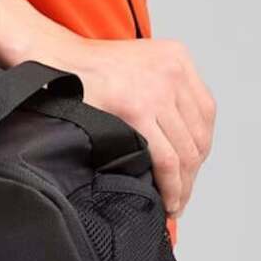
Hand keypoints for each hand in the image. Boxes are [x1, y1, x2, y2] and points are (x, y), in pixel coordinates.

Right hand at [24, 27, 216, 219]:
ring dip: (184, 185)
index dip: (200, 149)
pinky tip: (166, 198)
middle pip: (199, 135)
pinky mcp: (139, 108)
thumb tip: (178, 144)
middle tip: (181, 196)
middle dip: (192, 173)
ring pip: (187, 152)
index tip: (191, 171)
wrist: (54, 59)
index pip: (206, 113)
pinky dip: (172, 185)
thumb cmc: (87, 70)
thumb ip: (162, 93)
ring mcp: (158, 89)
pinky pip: (168, 159)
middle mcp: (173, 71)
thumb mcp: (139, 67)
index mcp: (176, 58)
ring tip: (174, 202)